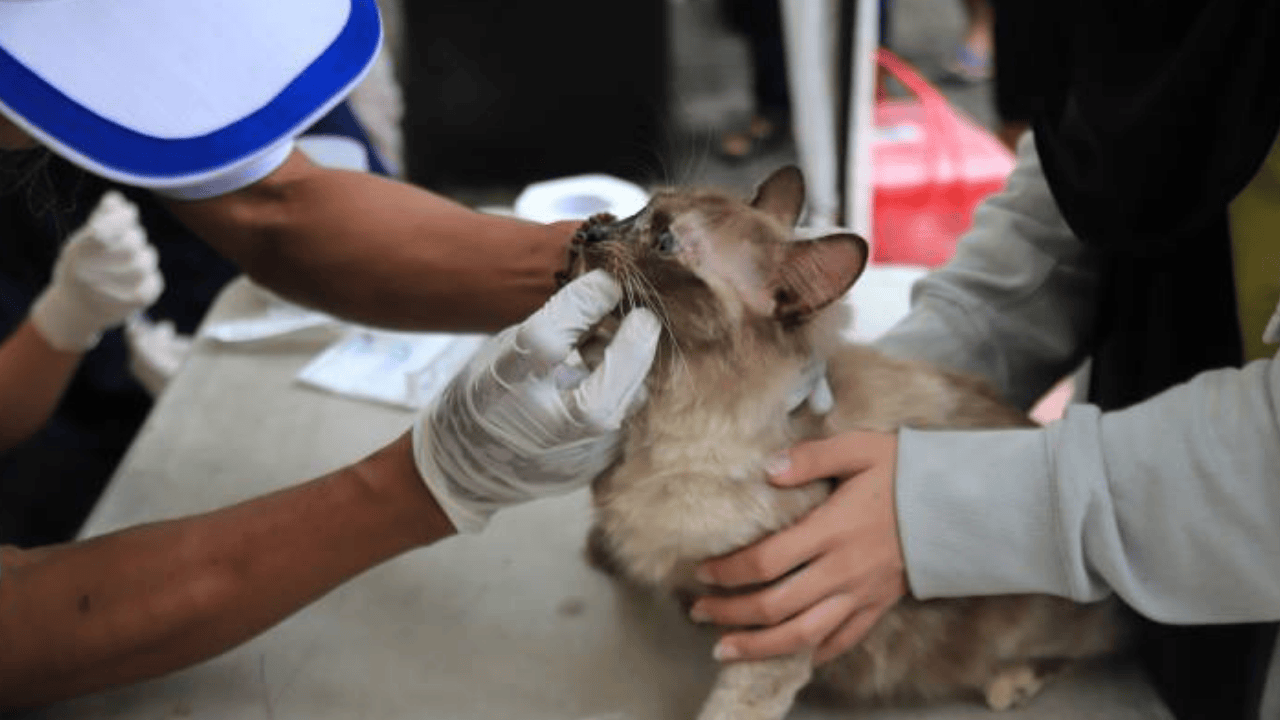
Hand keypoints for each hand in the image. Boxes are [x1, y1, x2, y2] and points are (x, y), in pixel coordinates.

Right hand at [30, 191, 162, 350]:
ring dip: (144, 256)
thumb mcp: (82, 240)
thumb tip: (117, 199)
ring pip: (146, 262)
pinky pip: (155, 282)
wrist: (76, 309)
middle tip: (129, 239)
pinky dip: (150, 276)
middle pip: (132, 243)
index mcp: (77, 253)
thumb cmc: (80, 266)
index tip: (128, 211)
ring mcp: (111, 293)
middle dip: (134, 236)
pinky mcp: (133, 305)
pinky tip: (139, 277)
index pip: (104, 231)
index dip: (123, 217)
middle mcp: (90, 275)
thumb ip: (100, 218)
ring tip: (132, 259)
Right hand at [414, 269, 661, 532]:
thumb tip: (612, 296)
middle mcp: (537, 427)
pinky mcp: (594, 466)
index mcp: (501, 388)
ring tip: (603, 350)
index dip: (582, 306)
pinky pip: (627, 418)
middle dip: (632, 352)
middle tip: (645, 318)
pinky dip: (627, 389)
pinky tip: (608, 378)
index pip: (545, 342)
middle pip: (598, 399)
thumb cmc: (493, 393)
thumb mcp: (504, 354)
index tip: (607, 282)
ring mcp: (569, 454)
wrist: (473, 466)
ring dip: (630, 368)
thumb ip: (555, 332)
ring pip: (623, 407)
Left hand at [691, 431, 907, 664]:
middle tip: (699, 612)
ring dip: (760, 646)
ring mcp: (862, 594)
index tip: (702, 572)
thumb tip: (768, 469)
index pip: (767, 562)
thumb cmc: (907, 471)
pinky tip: (789, 657)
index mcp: (832, 530)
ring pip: (803, 634)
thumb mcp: (860, 448)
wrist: (964, 502)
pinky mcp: (879, 606)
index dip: (729, 572)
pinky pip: (843, 640)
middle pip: (776, 606)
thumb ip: (811, 457)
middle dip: (731, 614)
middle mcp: (843, 570)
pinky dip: (813, 654)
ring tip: (725, 649)